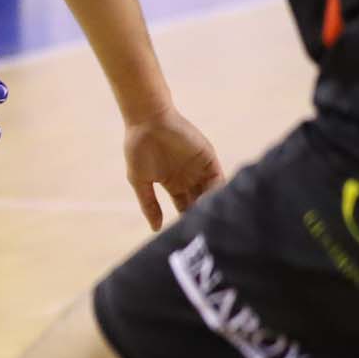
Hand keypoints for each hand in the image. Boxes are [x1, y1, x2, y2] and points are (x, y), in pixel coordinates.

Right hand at [122, 109, 221, 230]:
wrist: (148, 122)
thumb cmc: (139, 149)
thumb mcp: (139, 179)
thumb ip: (149, 203)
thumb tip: (155, 229)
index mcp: (173, 184)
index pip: (184, 207)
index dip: (187, 220)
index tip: (191, 236)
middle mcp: (189, 178)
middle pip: (200, 202)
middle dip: (203, 216)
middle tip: (208, 232)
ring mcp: (200, 169)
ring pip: (211, 193)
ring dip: (213, 206)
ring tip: (214, 222)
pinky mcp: (209, 159)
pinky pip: (219, 179)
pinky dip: (220, 192)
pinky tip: (218, 205)